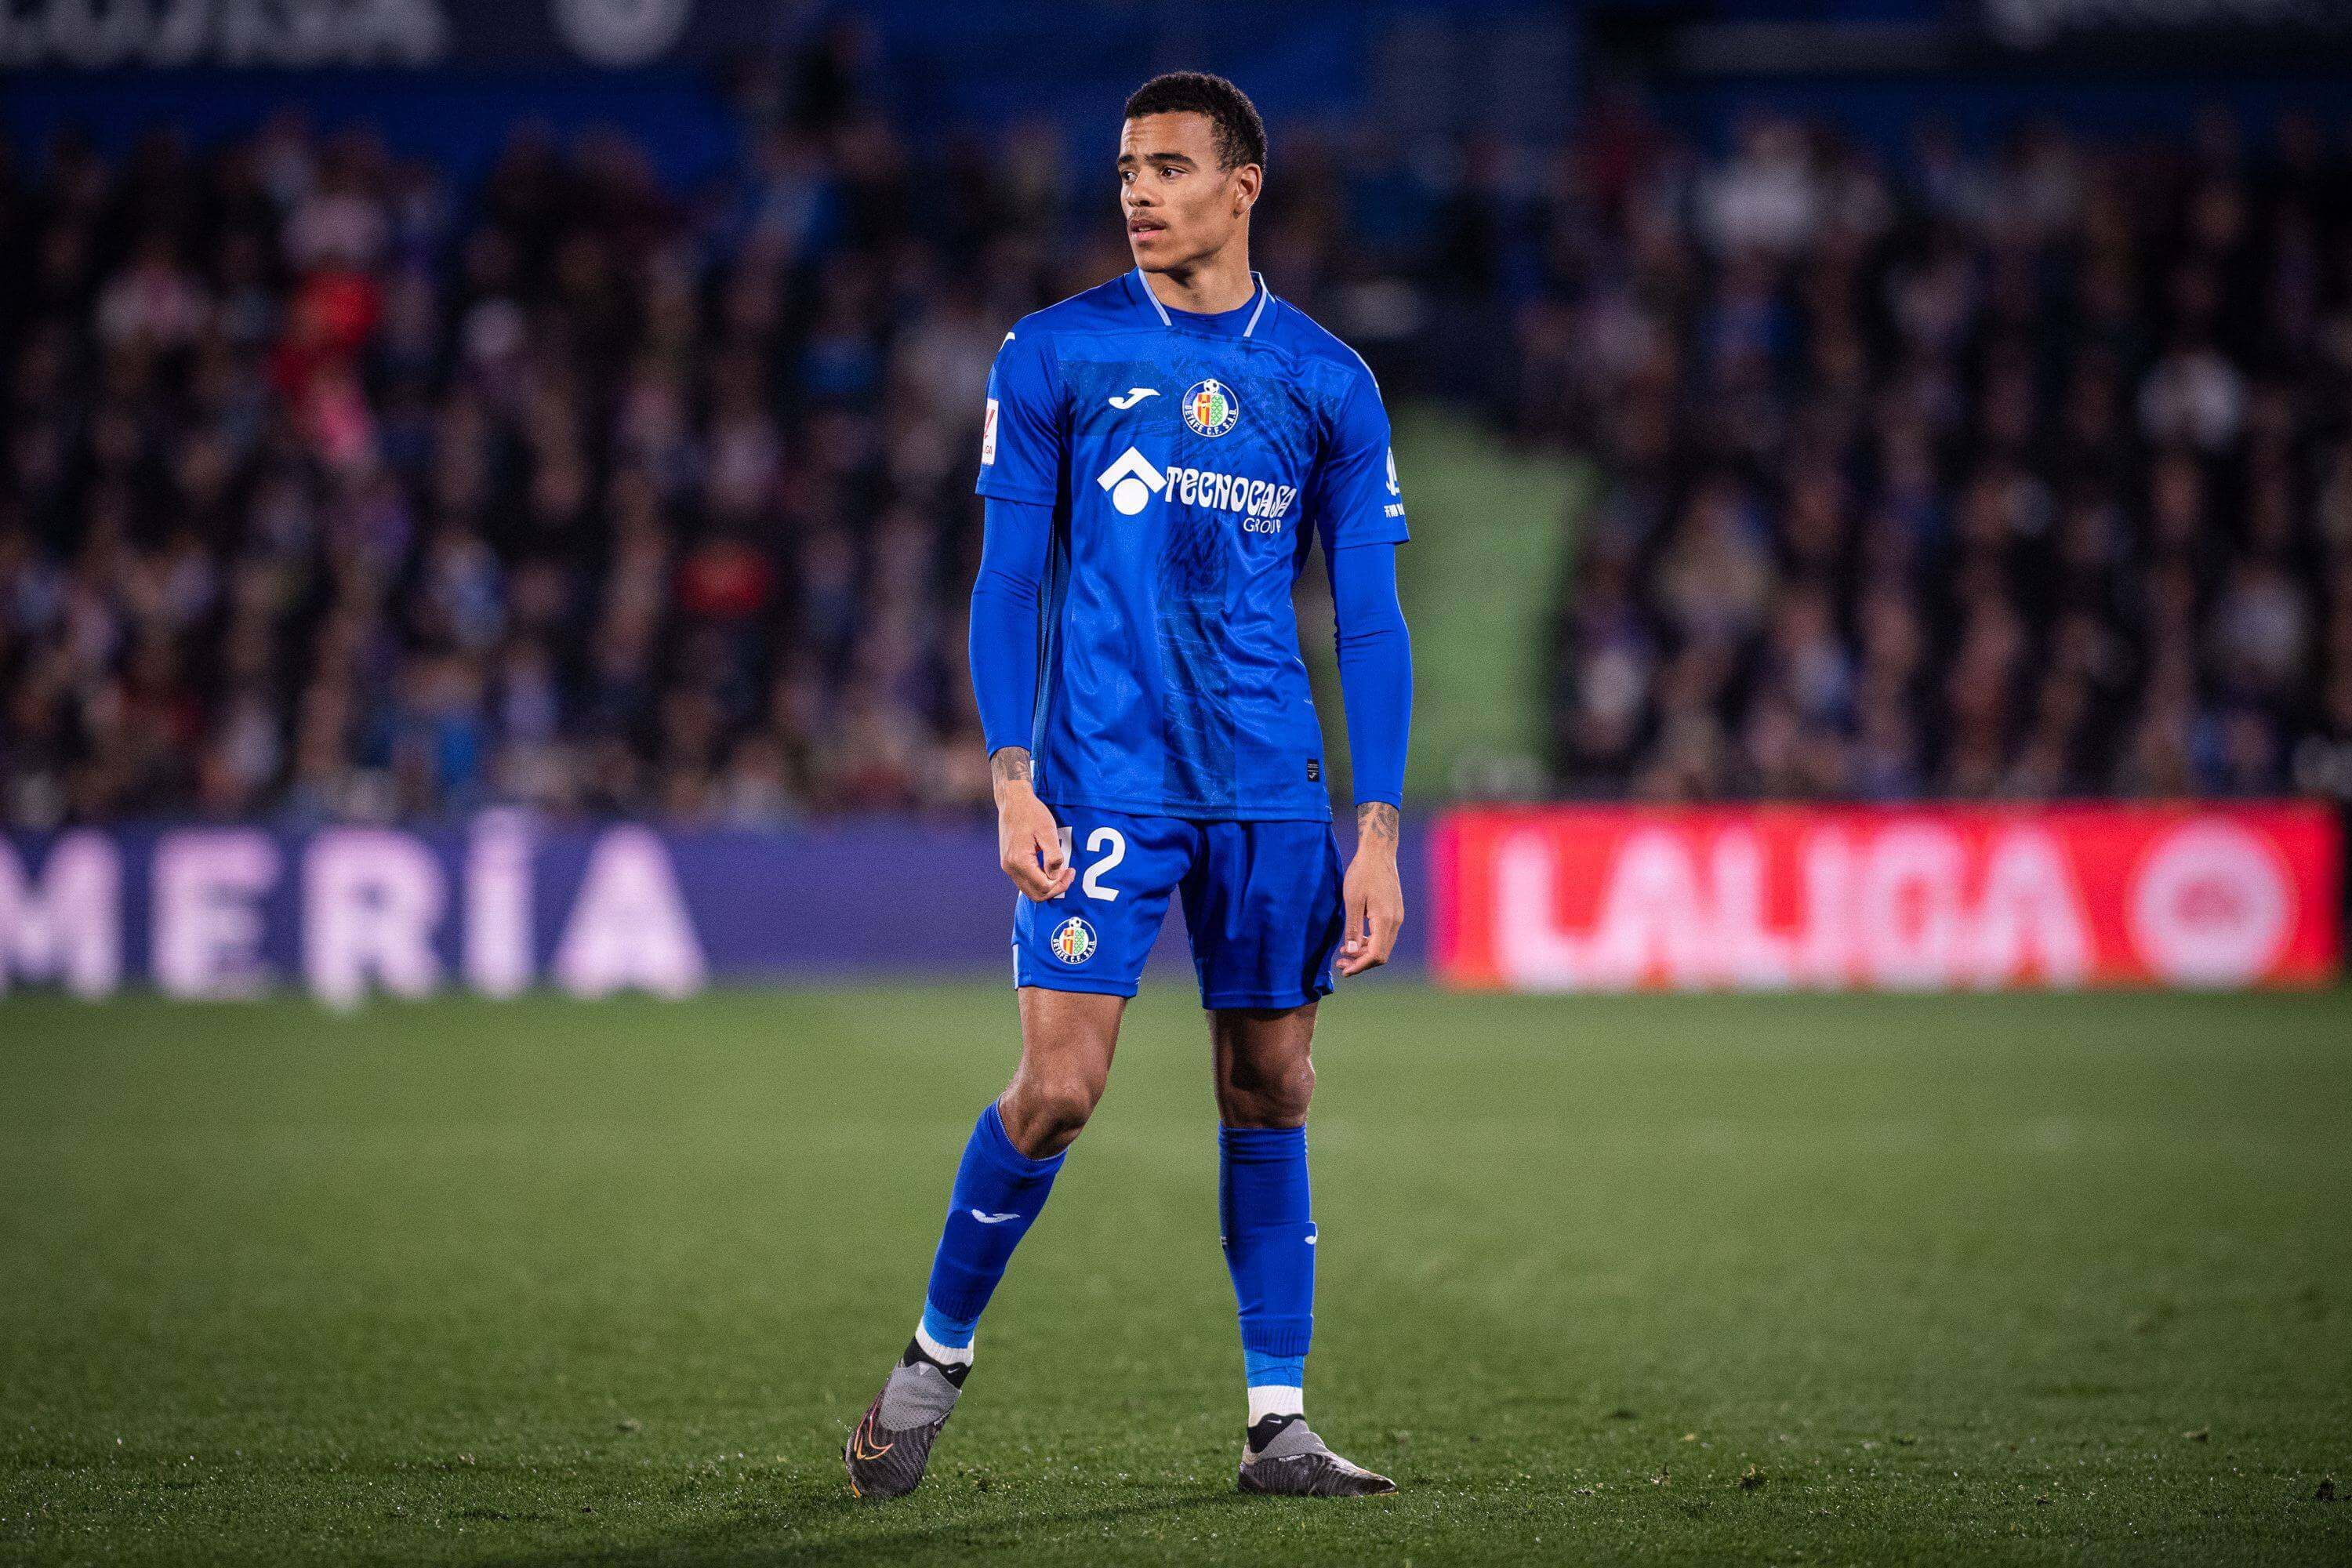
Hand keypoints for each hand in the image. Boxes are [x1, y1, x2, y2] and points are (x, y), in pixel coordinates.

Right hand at [993, 748, 1073, 900]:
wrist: (1013, 801)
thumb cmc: (1031, 813)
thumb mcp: (1048, 832)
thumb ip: (1053, 856)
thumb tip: (1056, 876)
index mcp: (1020, 861)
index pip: (1044, 887)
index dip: (1061, 883)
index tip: (1071, 870)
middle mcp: (1010, 867)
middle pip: (1036, 894)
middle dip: (1055, 889)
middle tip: (1069, 875)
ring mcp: (1008, 866)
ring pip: (1029, 890)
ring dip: (1047, 886)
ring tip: (1061, 872)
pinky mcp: (1009, 863)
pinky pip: (1025, 881)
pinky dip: (1039, 880)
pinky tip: (1049, 868)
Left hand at [1337, 802, 1403, 976]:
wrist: (1378, 853)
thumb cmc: (1362, 873)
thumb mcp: (1352, 901)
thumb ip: (1352, 928)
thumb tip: (1350, 953)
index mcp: (1384, 920)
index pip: (1376, 955)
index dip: (1360, 966)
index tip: (1344, 970)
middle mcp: (1395, 921)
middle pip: (1381, 954)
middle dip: (1360, 962)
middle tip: (1339, 963)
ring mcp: (1396, 917)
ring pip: (1382, 945)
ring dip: (1364, 952)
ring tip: (1343, 952)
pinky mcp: (1393, 912)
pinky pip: (1383, 935)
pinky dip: (1369, 942)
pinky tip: (1354, 939)